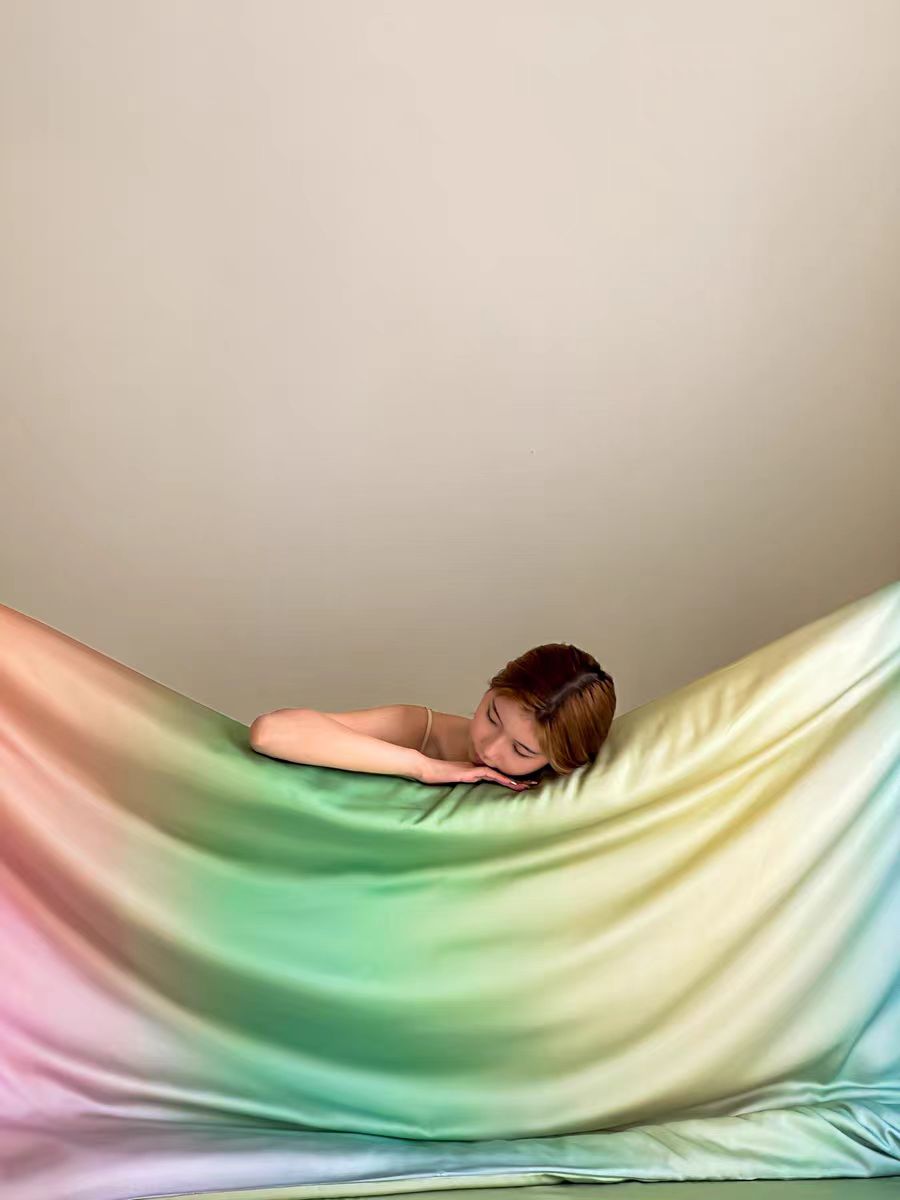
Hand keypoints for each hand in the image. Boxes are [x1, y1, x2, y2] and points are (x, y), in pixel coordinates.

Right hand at [417, 757, 538, 790]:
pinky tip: (511, 783)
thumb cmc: (439, 775)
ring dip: (514, 780)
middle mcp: (479, 769)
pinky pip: (490, 775)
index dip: (512, 779)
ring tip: (528, 786)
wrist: (428, 769)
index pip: (498, 775)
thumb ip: (466, 780)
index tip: (526, 784)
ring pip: (500, 774)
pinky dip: (501, 779)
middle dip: (519, 779)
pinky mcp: (470, 772)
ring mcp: (475, 770)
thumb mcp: (457, 779)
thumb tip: (474, 789)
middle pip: (503, 774)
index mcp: (477, 771)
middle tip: (535, 784)